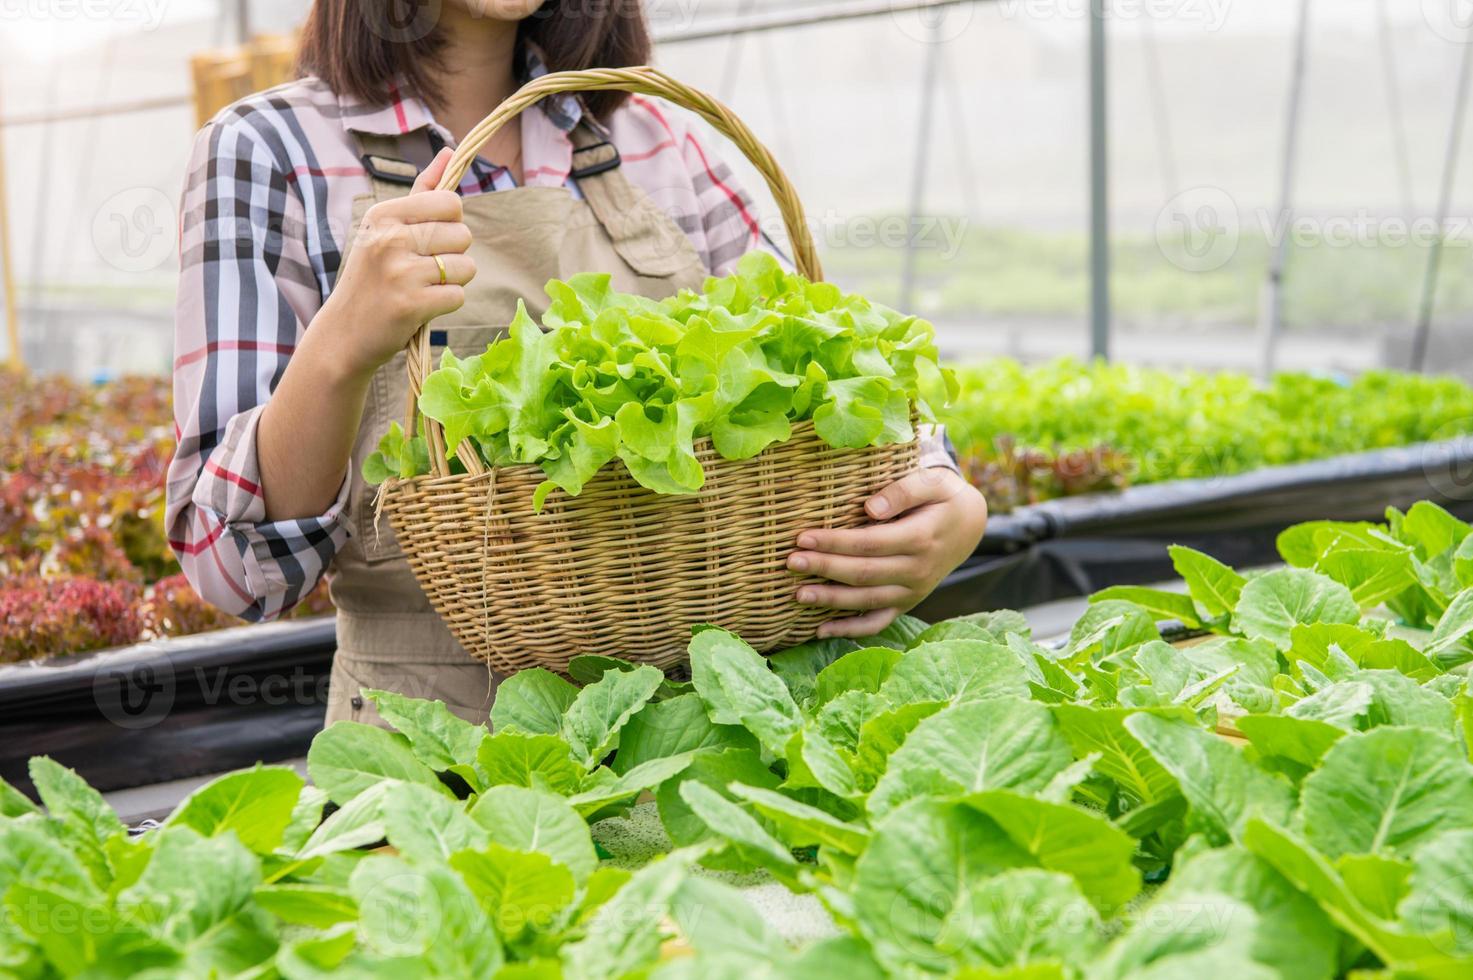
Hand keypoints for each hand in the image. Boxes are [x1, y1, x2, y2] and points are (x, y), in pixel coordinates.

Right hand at [318, 147, 476, 377]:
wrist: (345, 333)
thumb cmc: (373, 278)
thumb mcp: (387, 229)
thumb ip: (422, 192)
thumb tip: (450, 153)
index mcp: (384, 214)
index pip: (450, 203)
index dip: (451, 224)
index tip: (430, 239)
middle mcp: (390, 238)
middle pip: (463, 235)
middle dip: (454, 255)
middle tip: (424, 270)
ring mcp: (400, 272)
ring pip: (466, 267)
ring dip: (453, 282)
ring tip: (423, 288)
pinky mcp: (411, 304)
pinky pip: (458, 296)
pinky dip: (447, 304)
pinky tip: (422, 307)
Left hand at [788, 467, 987, 637]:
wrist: (969, 525)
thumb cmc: (942, 497)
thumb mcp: (932, 482)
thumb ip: (904, 490)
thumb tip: (871, 508)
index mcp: (921, 538)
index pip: (871, 543)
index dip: (836, 542)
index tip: (803, 537)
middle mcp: (918, 570)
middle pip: (864, 573)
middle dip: (825, 569)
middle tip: (791, 562)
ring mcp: (912, 591)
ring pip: (867, 600)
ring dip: (831, 600)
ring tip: (798, 595)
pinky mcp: (907, 603)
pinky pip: (878, 622)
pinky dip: (850, 630)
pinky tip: (820, 630)